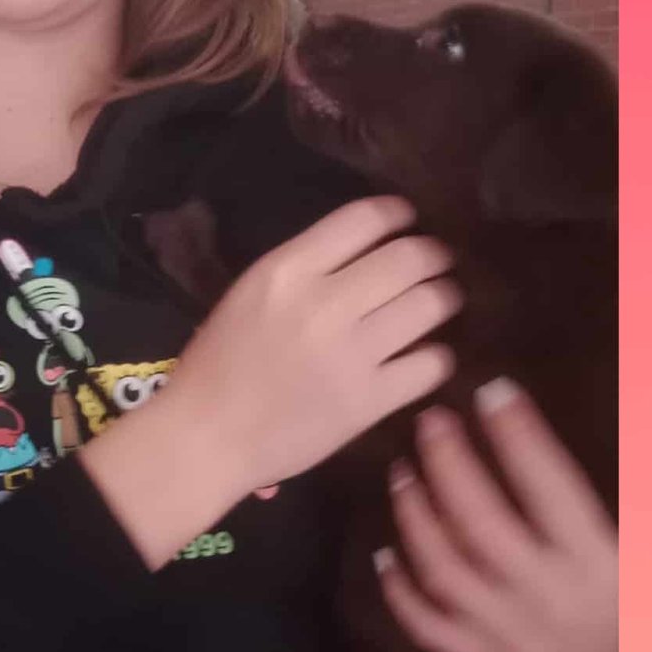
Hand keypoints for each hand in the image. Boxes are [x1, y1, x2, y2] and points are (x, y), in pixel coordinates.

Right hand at [162, 196, 460, 498]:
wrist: (207, 437)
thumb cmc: (218, 363)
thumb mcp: (250, 293)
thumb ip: (304, 268)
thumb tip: (366, 252)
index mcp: (287, 270)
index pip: (364, 218)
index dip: (399, 213)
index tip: (410, 219)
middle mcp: (325, 303)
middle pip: (409, 258)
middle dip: (434, 255)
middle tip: (439, 262)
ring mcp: (351, 353)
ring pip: (429, 305)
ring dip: (445, 298)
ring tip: (443, 301)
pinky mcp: (369, 401)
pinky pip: (431, 364)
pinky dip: (439, 356)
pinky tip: (429, 356)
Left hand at [372, 379, 616, 651]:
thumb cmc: (651, 623)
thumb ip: (641, 500)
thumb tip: (637, 430)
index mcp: (598, 565)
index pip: (550, 488)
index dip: (520, 437)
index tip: (493, 391)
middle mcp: (546, 597)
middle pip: (481, 523)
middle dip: (450, 464)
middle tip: (429, 419)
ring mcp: (508, 634)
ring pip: (445, 570)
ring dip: (415, 516)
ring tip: (400, 471)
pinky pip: (430, 626)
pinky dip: (400, 590)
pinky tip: (383, 551)